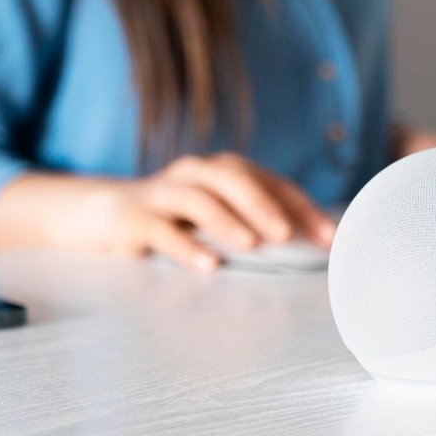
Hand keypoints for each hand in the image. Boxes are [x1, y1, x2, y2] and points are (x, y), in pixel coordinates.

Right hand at [107, 153, 336, 270]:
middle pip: (232, 179)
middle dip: (263, 205)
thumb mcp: (218, 213)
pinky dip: (186, 247)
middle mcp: (195, 174)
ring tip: (252, 245)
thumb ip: (256, 223)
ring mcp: (163, 193)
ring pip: (198, 198)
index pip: (269, 182)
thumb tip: (309, 246)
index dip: (300, 207)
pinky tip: (208, 265)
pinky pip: (162, 230)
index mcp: (222, 170)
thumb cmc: (178, 217)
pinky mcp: (135, 219)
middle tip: (288, 234)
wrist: (108, 212)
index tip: (327, 236)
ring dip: (228, 220)